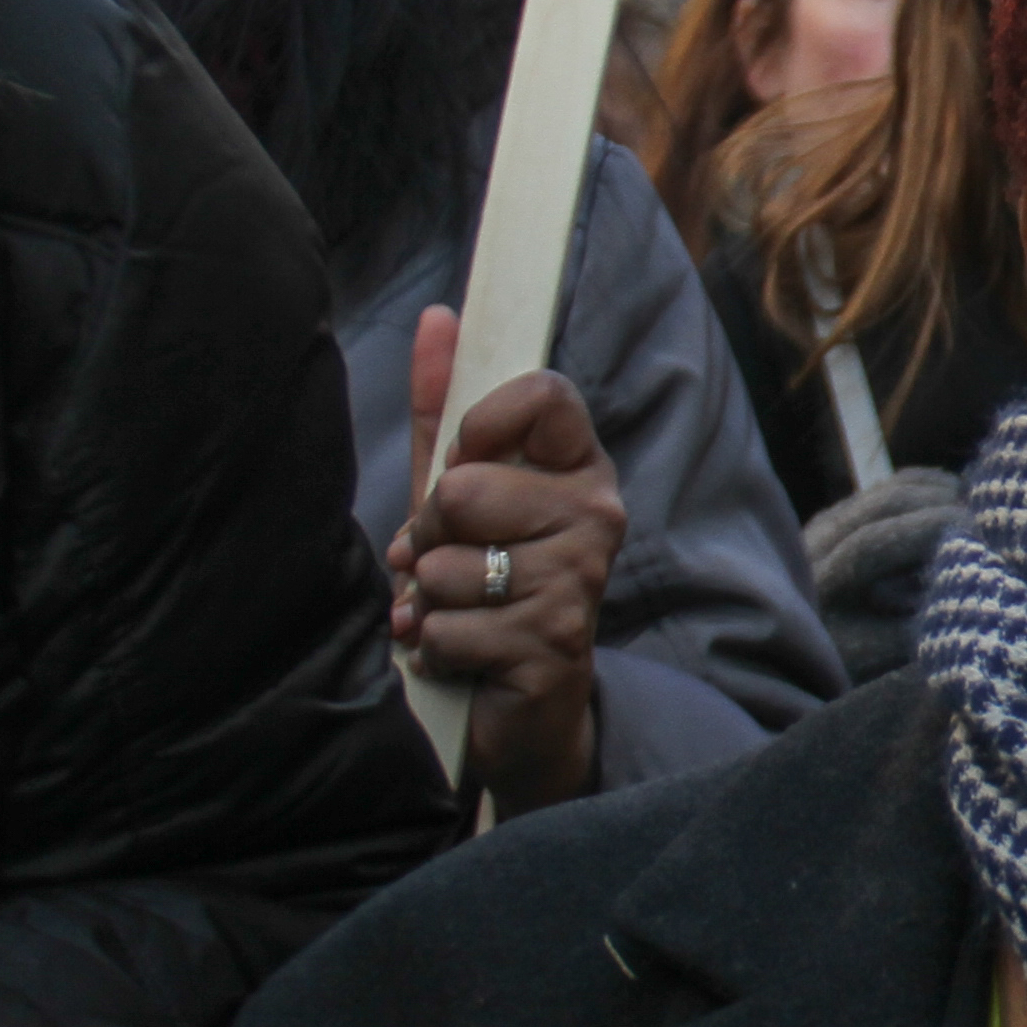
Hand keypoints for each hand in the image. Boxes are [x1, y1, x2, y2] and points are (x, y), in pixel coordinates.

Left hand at [393, 303, 627, 810]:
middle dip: (430, 536)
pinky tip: (466, 656)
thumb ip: (442, 409)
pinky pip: (450, 626)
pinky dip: (436, 648)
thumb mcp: (458, 494)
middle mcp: (596, 516)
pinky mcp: (555, 643)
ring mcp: (581, 580)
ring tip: (460, 613)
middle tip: (451, 563)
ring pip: (450, 566)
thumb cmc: (486, 588)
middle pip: (466, 489)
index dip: (482, 422)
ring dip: (431, 599)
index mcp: (578, 468)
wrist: (520, 709)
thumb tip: (436, 317)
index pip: (544, 395)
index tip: (465, 457)